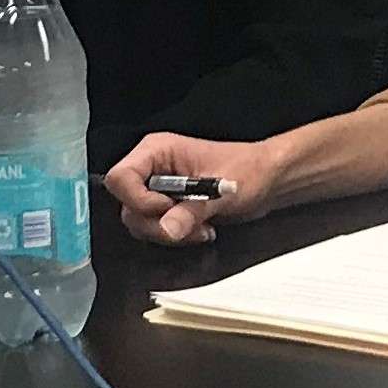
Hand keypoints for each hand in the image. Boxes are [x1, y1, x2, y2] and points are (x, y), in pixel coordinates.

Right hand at [105, 133, 273, 246]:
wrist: (267, 180)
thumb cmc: (248, 170)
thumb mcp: (220, 190)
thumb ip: (191, 211)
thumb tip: (166, 229)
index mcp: (157, 151)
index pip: (120, 178)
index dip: (138, 200)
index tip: (168, 207)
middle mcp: (151, 169)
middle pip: (128, 206)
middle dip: (158, 224)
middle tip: (190, 225)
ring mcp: (158, 190)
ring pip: (140, 223)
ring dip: (170, 233)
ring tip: (201, 228)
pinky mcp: (167, 207)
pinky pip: (156, 230)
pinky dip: (176, 236)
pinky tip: (201, 230)